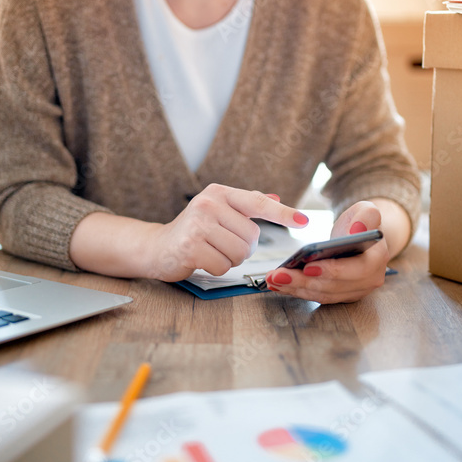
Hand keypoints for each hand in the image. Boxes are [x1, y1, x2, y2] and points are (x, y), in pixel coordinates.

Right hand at [143, 184, 309, 282]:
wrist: (158, 246)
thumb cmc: (193, 230)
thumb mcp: (218, 211)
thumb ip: (246, 205)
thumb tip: (276, 198)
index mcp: (219, 192)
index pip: (257, 202)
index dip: (283, 213)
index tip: (304, 221)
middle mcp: (208, 204)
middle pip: (251, 236)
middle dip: (242, 247)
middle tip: (221, 244)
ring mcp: (198, 225)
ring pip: (239, 253)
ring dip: (229, 259)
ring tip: (211, 251)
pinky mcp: (190, 246)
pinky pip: (223, 265)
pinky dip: (217, 268)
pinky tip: (202, 260)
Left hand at [264, 200, 389, 303]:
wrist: (360, 236)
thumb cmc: (361, 223)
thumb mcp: (367, 211)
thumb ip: (366, 216)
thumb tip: (356, 231)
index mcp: (377, 259)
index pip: (356, 269)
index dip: (332, 270)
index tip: (308, 266)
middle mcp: (369, 280)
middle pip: (334, 286)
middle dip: (304, 282)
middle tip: (280, 275)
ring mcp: (355, 291)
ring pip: (323, 294)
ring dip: (296, 289)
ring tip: (273, 279)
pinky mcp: (341, 295)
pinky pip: (318, 296)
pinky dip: (297, 291)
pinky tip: (279, 284)